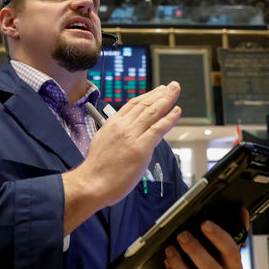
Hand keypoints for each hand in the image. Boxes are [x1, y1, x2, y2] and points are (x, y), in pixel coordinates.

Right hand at [62, 82, 180, 232]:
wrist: (91, 183)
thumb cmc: (96, 169)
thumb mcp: (102, 141)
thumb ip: (116, 134)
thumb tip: (127, 134)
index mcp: (112, 123)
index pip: (133, 104)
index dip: (148, 96)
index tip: (158, 91)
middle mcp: (123, 126)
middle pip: (145, 104)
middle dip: (161, 93)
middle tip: (172, 86)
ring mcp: (132, 136)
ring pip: (152, 112)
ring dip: (167, 100)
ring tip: (175, 92)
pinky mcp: (140, 148)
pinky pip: (158, 129)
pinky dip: (169, 118)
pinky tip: (176, 111)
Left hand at [164, 209, 249, 268]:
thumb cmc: (221, 266)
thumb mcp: (229, 250)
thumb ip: (236, 230)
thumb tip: (241, 210)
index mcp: (234, 266)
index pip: (230, 250)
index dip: (217, 236)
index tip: (205, 223)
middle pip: (209, 268)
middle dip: (194, 249)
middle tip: (182, 235)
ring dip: (178, 264)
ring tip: (170, 250)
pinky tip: (169, 266)